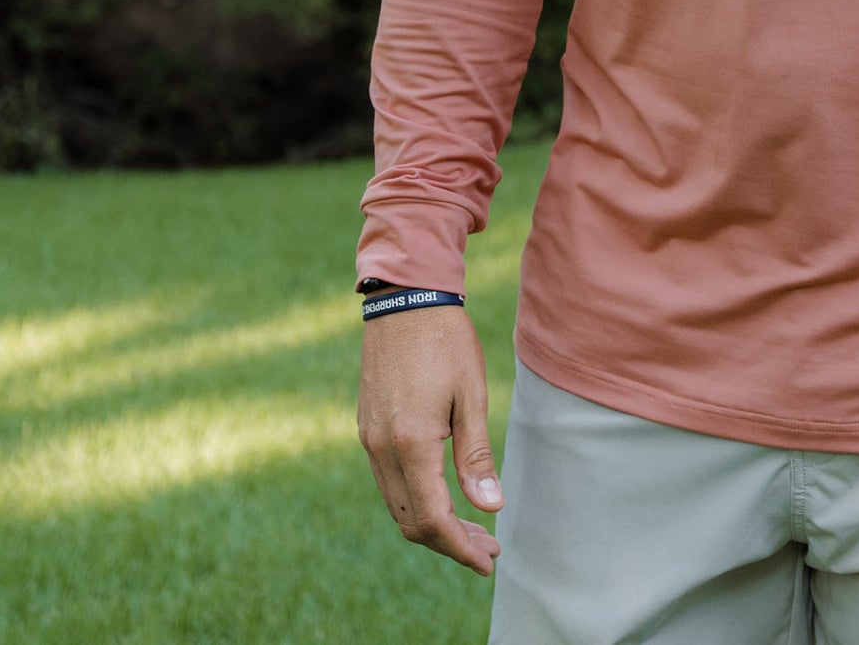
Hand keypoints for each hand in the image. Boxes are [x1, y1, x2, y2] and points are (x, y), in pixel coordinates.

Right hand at [358, 299, 504, 576]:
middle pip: (410, 522)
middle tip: (488, 549)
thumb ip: (476, 456)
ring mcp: (369, 440)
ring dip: (432, 524)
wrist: (405, 298)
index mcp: (410, 443)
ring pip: (396, 505)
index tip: (489, 560)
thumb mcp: (470, 395)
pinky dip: (416, 500)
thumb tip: (490, 507)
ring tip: (473, 528)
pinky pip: (388, 482)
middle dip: (450, 543)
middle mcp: (381, 449)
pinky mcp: (367, 428)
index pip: (432, 519)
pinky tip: (444, 495)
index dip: (461, 547)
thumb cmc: (446, 341)